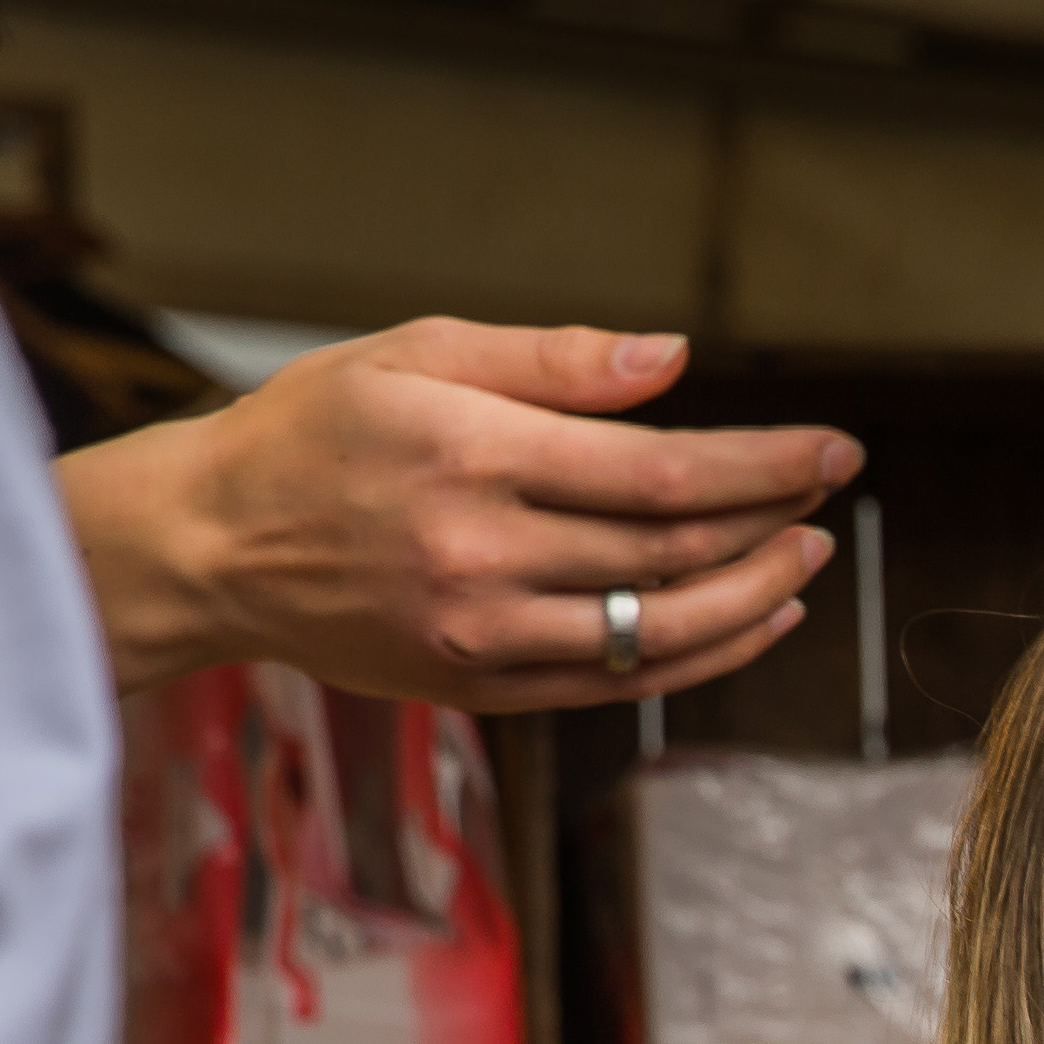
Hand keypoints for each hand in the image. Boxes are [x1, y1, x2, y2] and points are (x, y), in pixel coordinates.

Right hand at [58, 319, 863, 708]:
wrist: (211, 545)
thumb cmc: (313, 430)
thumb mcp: (417, 354)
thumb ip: (552, 361)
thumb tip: (675, 360)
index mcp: (472, 454)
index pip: (663, 473)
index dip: (764, 465)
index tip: (832, 451)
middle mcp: (480, 554)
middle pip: (673, 552)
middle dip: (772, 522)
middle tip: (828, 496)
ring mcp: (481, 636)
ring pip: (657, 630)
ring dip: (753, 598)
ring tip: (806, 561)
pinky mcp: (477, 689)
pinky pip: (616, 684)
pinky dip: (698, 657)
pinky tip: (749, 622)